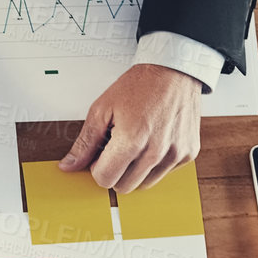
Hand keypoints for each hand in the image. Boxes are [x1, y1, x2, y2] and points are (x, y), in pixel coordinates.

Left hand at [59, 63, 200, 192]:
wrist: (174, 71)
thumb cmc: (139, 86)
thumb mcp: (102, 110)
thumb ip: (84, 142)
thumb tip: (68, 165)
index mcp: (132, 140)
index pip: (105, 180)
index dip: (98, 168)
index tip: (101, 153)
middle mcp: (157, 151)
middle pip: (123, 186)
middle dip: (115, 171)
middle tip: (117, 148)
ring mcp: (176, 154)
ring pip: (144, 184)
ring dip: (135, 170)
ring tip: (136, 144)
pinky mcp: (189, 153)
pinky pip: (164, 173)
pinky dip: (155, 164)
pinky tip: (153, 142)